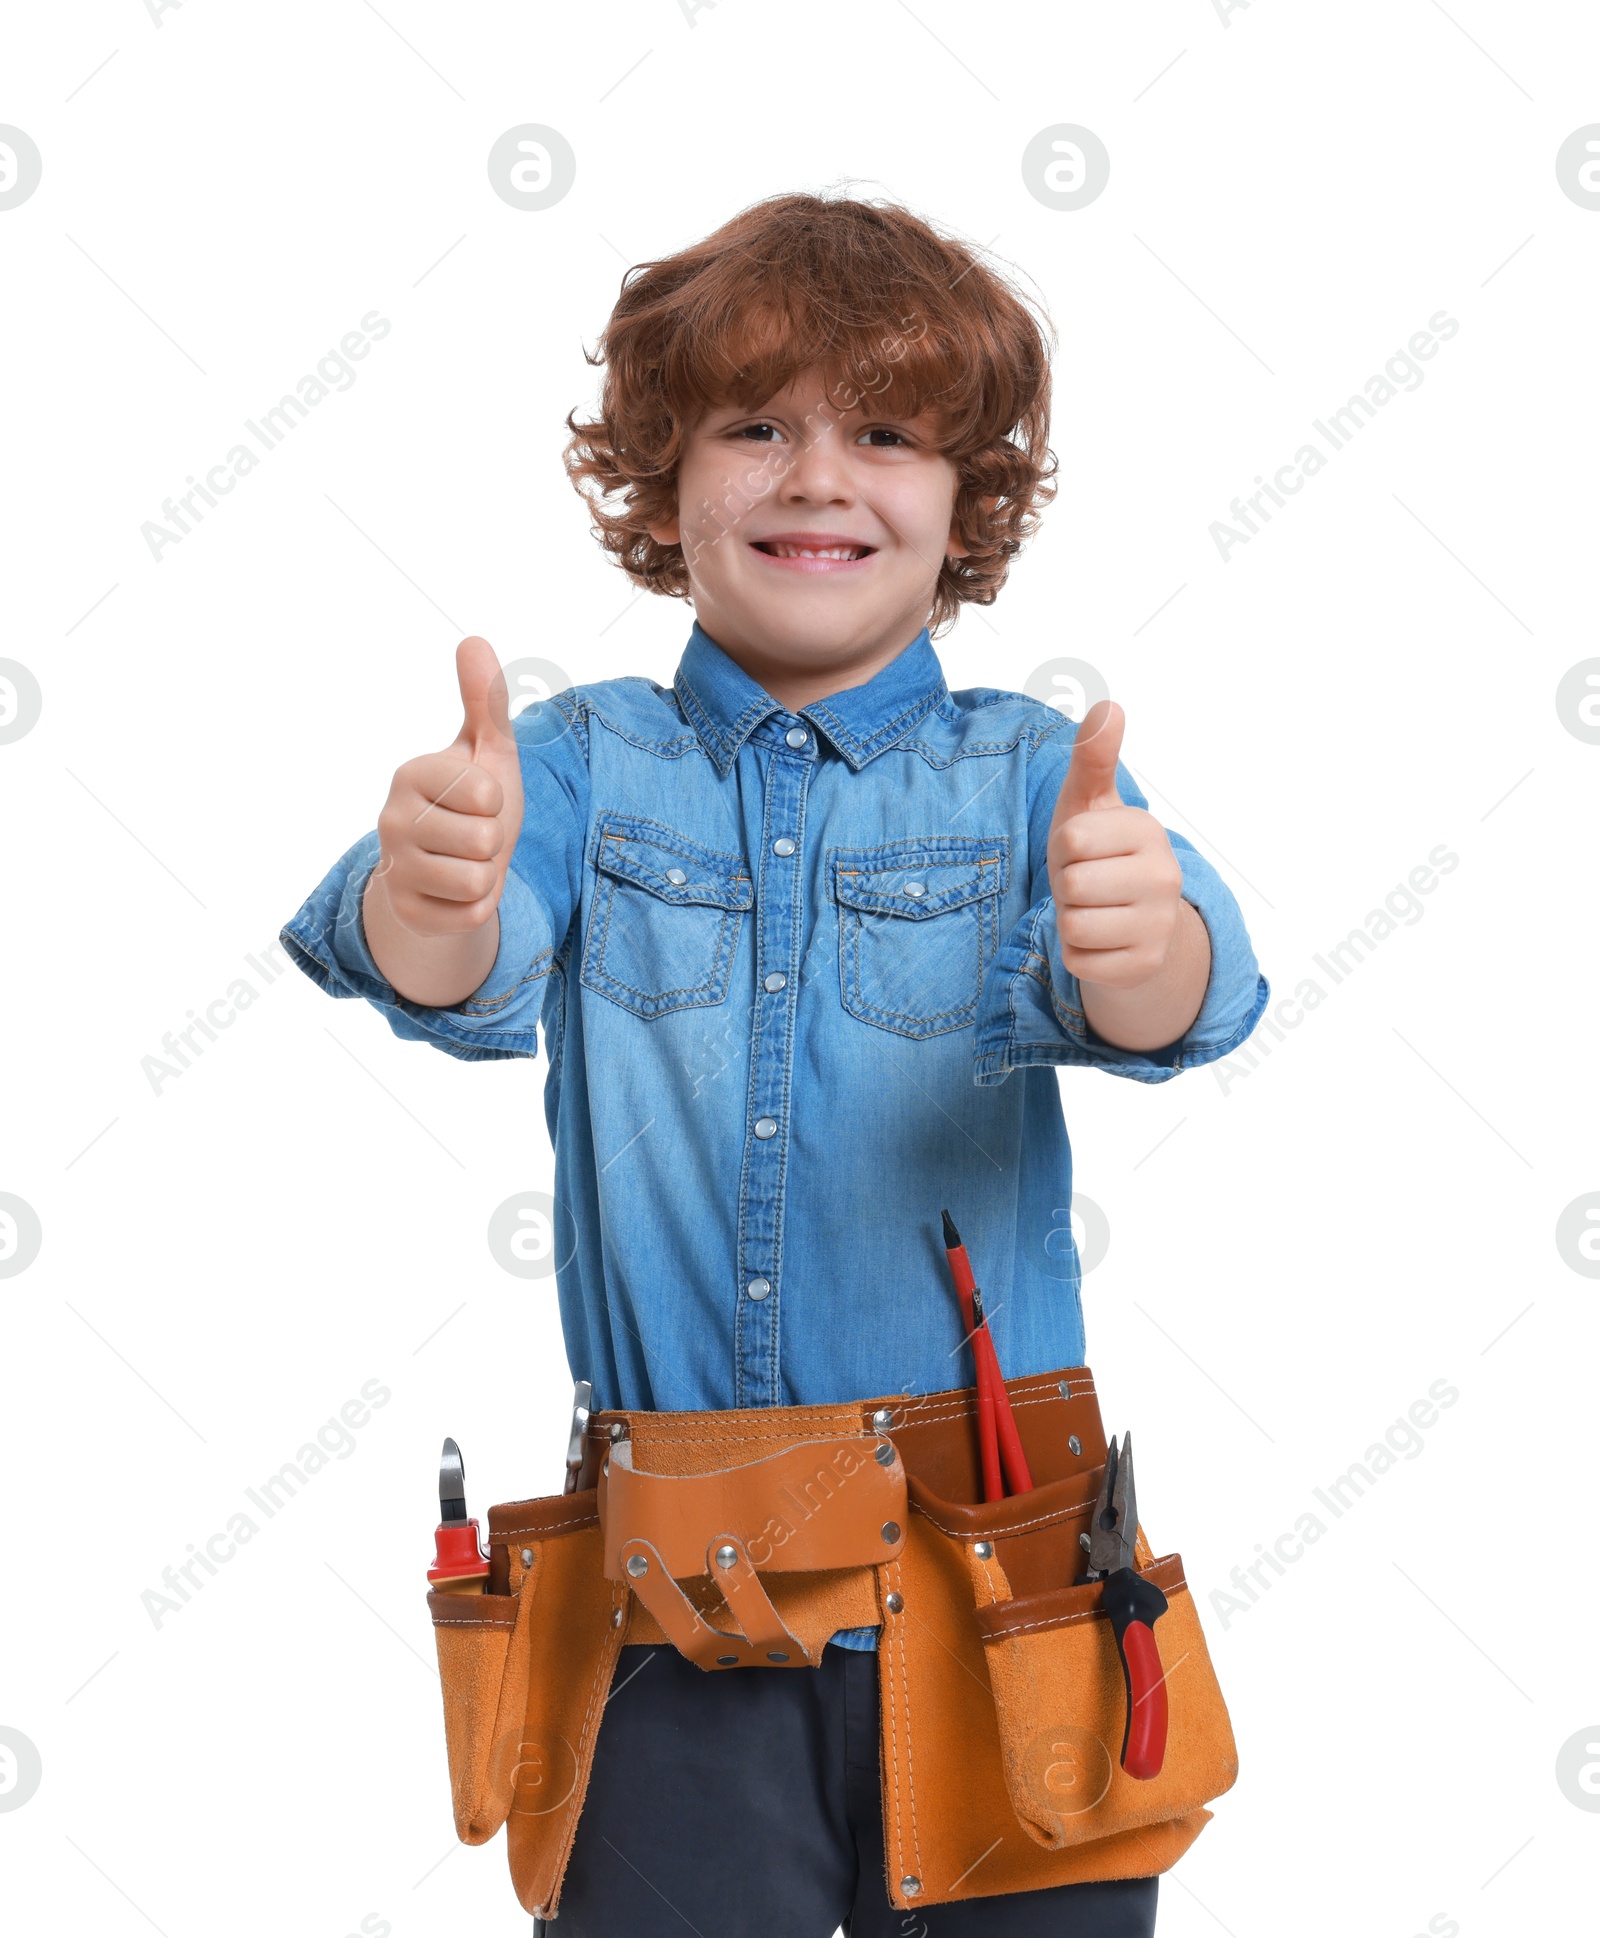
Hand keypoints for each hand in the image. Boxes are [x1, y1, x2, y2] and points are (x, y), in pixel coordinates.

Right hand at [370, 637, 524, 939]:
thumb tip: (474, 639)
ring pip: (478, 881)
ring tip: (468, 862)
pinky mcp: (406, 911)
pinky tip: (457, 891)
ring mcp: (394, 868)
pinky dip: (478, 907)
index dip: (497, 802)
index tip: (478, 801)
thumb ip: (486, 701)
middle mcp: (391, 819)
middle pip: (484, 842)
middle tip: (475, 836)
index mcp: (411, 774)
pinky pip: (473, 914)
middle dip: (495, 843)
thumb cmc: (473, 804)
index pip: (485, 795)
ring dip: (488, 875)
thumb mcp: (488, 753)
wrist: (451, 868)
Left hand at [1048, 700, 1183, 990]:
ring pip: (1073, 926)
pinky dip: (1078, 954)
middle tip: (1087, 884)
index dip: (1065, 848)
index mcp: (1148, 831)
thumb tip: (1108, 705)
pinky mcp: (1143, 966)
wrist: (1133, 920)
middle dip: (1067, 887)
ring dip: (1071, 922)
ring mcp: (1159, 925)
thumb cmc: (1100, 853)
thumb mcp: (1089, 804)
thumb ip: (1094, 758)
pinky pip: (1079, 962)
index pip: (1071, 840)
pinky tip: (1100, 941)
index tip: (1085, 851)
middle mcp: (1165, 877)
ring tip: (1093, 911)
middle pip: (1072, 886)